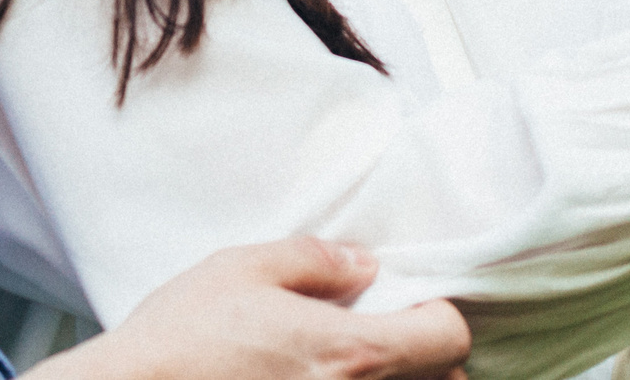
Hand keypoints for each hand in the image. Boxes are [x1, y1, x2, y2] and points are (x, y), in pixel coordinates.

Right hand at [43, 236, 470, 379]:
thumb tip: (363, 265)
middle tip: (388, 339)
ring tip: (352, 367)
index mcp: (351, 352)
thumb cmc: (181, 336)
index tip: (413, 307)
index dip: (439, 316)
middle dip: (427, 361)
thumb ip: (313, 261)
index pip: (449, 339)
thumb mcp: (242, 269)